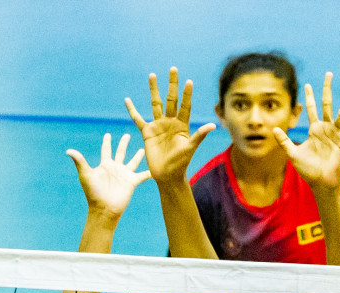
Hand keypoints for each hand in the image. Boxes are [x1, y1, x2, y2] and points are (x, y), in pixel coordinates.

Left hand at [67, 133, 149, 219]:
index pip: (106, 150)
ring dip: (138, 155)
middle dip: (123, 144)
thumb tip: (68, 150)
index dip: (107, 142)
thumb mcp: (86, 175)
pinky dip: (150, 172)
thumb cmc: (93, 193)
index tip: (108, 134)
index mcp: (105, 165)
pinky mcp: (132, 182)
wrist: (104, 209)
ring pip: (133, 161)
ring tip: (143, 148)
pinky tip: (157, 167)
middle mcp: (115, 168)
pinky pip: (143, 175)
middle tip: (127, 135)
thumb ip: (79, 162)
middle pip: (120, 152)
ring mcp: (124, 175)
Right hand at [126, 68, 215, 185]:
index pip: (185, 105)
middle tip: (173, 69)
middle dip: (172, 84)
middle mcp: (171, 122)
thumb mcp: (190, 148)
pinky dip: (132, 110)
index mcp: (182, 124)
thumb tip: (212, 126)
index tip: (189, 81)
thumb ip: (199, 136)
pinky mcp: (147, 132)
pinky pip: (138, 119)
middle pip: (171, 99)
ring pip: (155, 104)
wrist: (166, 175)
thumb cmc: (180, 163)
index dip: (187, 94)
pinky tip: (127, 100)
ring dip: (154, 90)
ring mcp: (158, 126)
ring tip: (153, 75)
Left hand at [273, 73, 339, 192]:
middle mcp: (326, 129)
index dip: (309, 97)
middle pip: (327, 105)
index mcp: (315, 130)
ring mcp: (336, 134)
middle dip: (327, 90)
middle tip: (328, 74)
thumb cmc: (308, 169)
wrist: (321, 183)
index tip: (308, 84)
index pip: (311, 109)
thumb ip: (284, 141)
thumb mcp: (293, 154)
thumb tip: (274, 129)